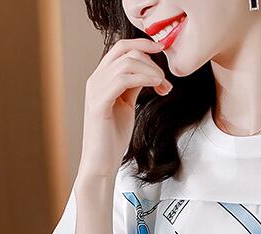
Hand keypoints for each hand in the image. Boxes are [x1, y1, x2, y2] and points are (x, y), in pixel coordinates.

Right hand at [78, 36, 171, 178]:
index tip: (161, 49)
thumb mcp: (126, 105)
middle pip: (125, 51)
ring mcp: (95, 90)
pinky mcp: (99, 103)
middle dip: (150, 60)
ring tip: (162, 85)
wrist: (101, 162)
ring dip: (150, 71)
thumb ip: (133, 86)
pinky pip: (122, 79)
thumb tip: (148, 72)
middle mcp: (95, 80)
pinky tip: (155, 86)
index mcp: (101, 78)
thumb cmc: (112, 138)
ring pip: (126, 63)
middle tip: (165, 79)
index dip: (142, 44)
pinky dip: (143, 78)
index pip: (121, 48)